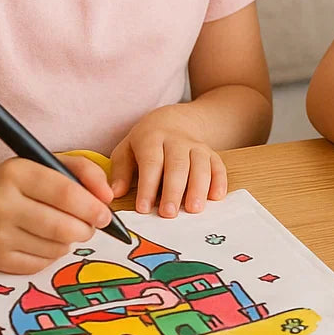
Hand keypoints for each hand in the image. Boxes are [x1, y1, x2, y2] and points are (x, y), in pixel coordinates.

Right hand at [0, 155, 112, 273]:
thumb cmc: (21, 180)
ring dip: (70, 241)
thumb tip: (107, 197)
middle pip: (62, 227)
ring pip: (55, 248)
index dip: (92, 206)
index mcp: (16, 173)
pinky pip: (41, 264)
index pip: (64, 193)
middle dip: (86, 228)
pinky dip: (53, 254)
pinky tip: (45, 240)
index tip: (106, 214)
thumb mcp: (50, 162)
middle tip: (91, 225)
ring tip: (64, 228)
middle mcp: (0, 204)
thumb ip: (85, 171)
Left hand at [109, 106, 226, 216]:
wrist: (175, 120)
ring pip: (200, 165)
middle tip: (169, 213)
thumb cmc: (146, 142)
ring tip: (194, 209)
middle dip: (174, 190)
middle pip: (177, 164)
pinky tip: (215, 197)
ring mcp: (196, 146)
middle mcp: (177, 140)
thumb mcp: (126, 149)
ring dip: (198, 187)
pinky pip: (218, 166)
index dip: (147, 185)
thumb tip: (114, 193)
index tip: (143, 208)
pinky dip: (219, 181)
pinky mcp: (211, 153)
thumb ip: (121, 171)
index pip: (151, 162)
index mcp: (152, 138)